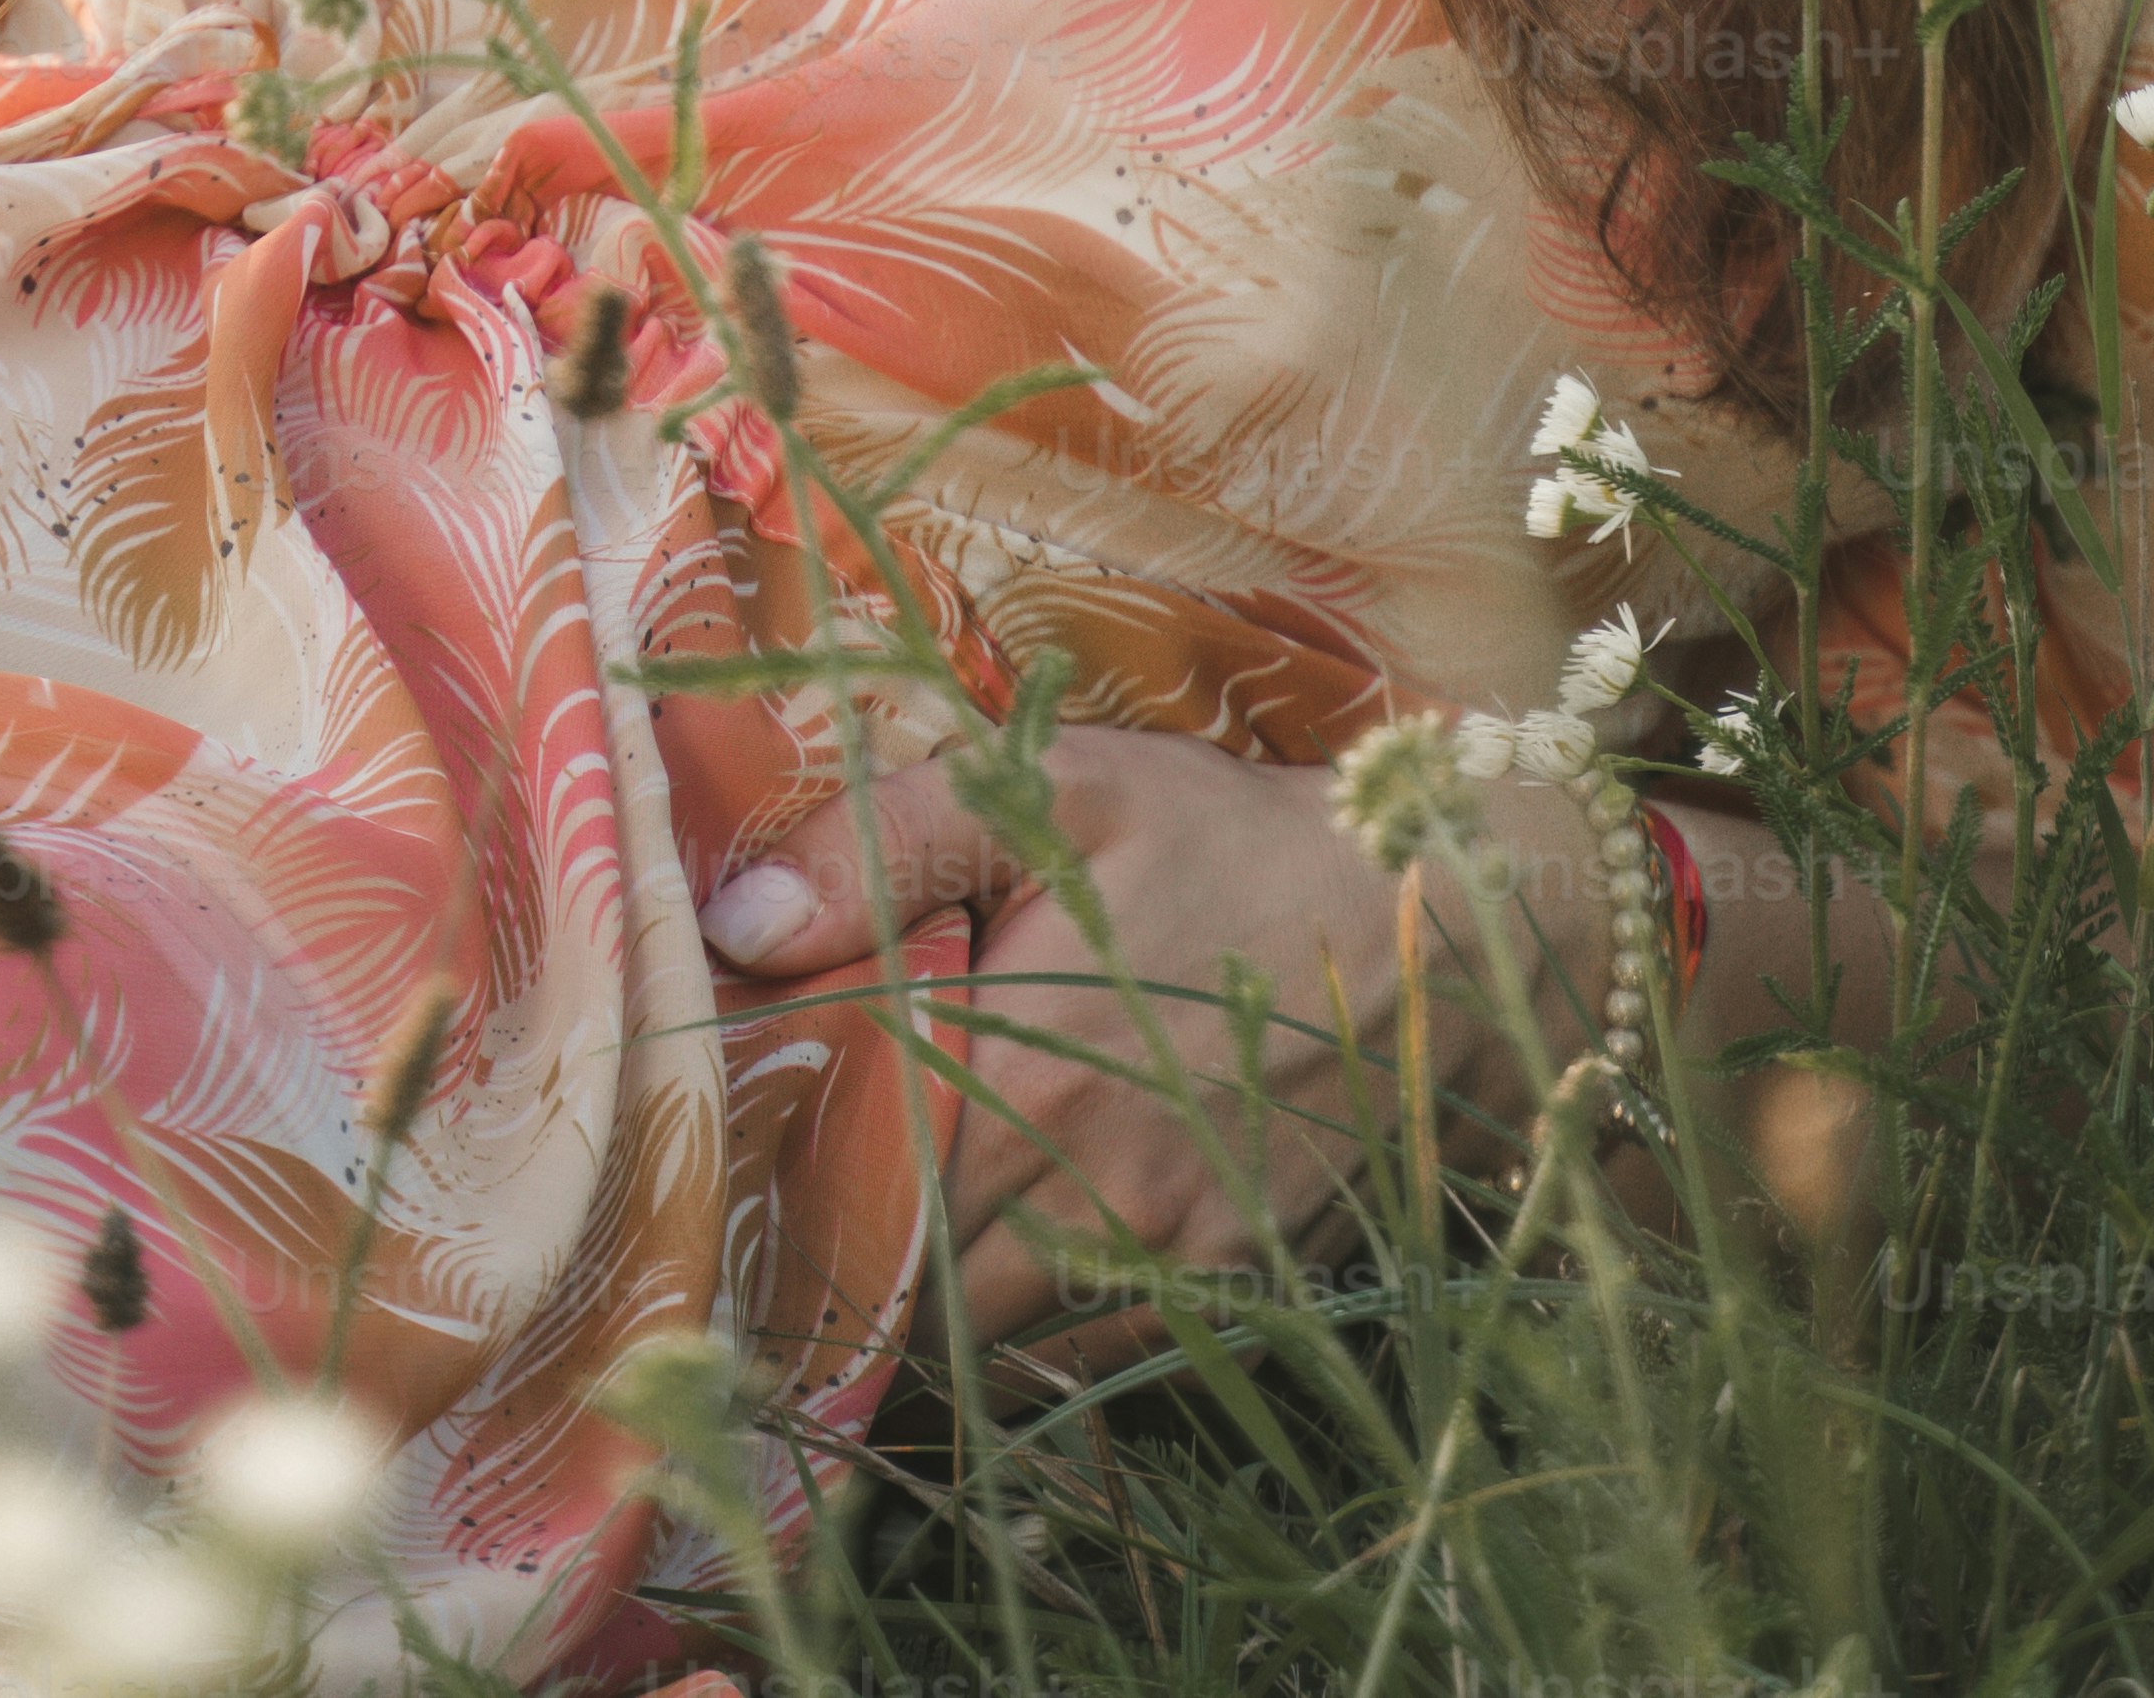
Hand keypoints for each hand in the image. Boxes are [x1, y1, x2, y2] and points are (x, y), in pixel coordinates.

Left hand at [698, 720, 1611, 1374]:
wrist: (1432, 926)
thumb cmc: (1227, 845)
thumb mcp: (1062, 788)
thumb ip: (891, 842)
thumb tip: (734, 925)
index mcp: (1024, 1076)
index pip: (850, 1203)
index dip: (776, 1216)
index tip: (721, 1205)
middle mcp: (1084, 1194)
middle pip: (909, 1302)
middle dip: (837, 1285)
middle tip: (772, 1249)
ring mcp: (1161, 1258)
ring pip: (990, 1355)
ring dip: (919, 1332)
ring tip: (860, 1279)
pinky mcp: (1221, 1292)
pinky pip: (1083, 1365)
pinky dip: (1019, 1350)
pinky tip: (986, 1291)